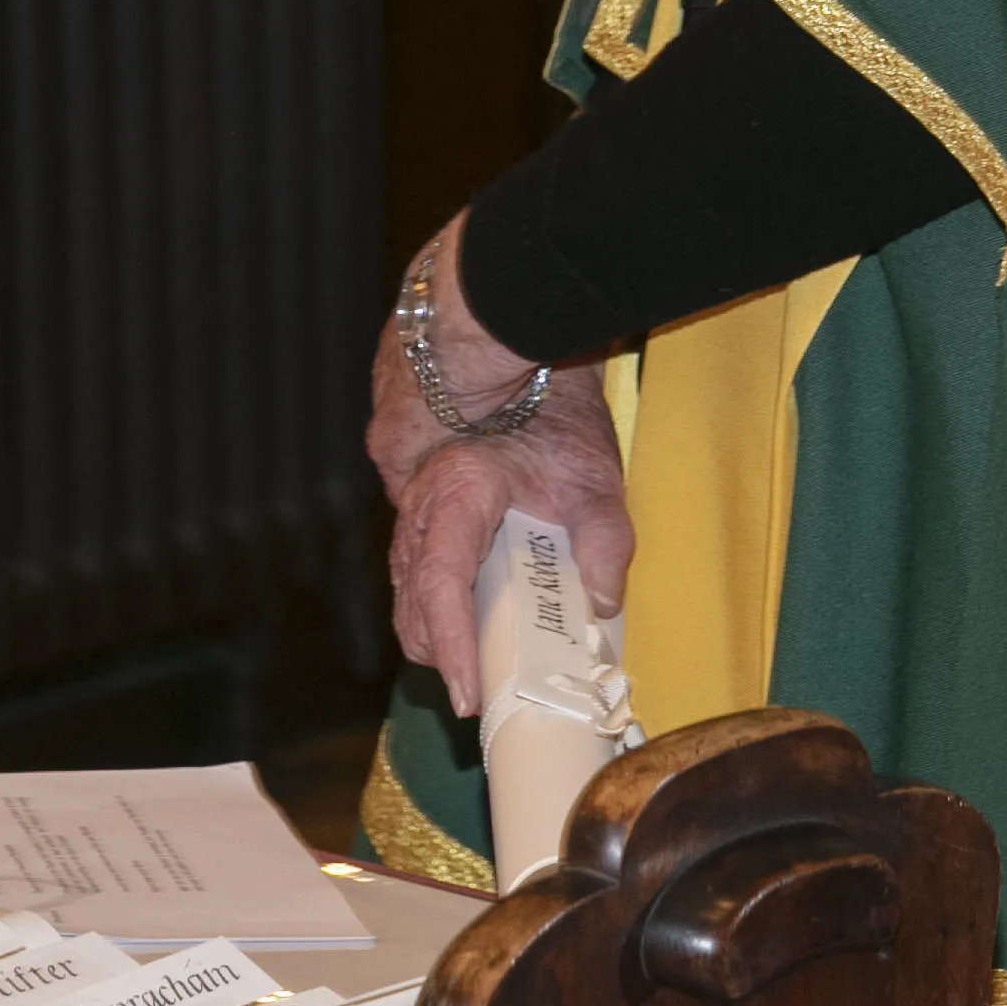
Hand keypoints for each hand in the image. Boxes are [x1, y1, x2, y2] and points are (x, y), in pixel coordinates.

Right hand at [365, 228, 631, 701]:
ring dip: (430, 610)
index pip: (440, 590)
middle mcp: (413, 492)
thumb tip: (604, 606)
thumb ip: (603, 541)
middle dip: (434, 645)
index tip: (465, 694)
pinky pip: (410, 533)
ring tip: (464, 650)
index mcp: (454, 495)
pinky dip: (430, 570)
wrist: (503, 311)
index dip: (449, 648)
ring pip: (405, 565)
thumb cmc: (550, 390)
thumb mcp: (594, 471)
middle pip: (409, 590)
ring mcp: (402, 476)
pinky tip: (460, 581)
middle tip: (468, 687)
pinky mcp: (405, 464)